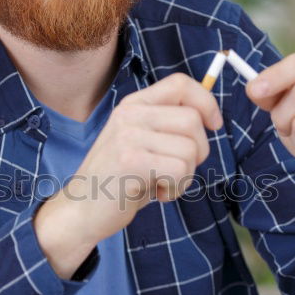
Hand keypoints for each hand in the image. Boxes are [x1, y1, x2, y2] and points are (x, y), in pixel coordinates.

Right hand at [34, 73, 221, 276]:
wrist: (82, 210)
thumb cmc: (120, 180)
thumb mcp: (143, 143)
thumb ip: (167, 127)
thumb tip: (209, 118)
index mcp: (134, 105)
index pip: (180, 84)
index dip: (206, 102)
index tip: (213, 125)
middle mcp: (130, 114)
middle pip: (192, 120)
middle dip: (199, 152)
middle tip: (177, 170)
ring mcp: (128, 136)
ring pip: (190, 148)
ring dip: (186, 175)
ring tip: (164, 184)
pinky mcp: (130, 161)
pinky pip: (180, 170)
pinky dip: (177, 188)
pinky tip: (159, 194)